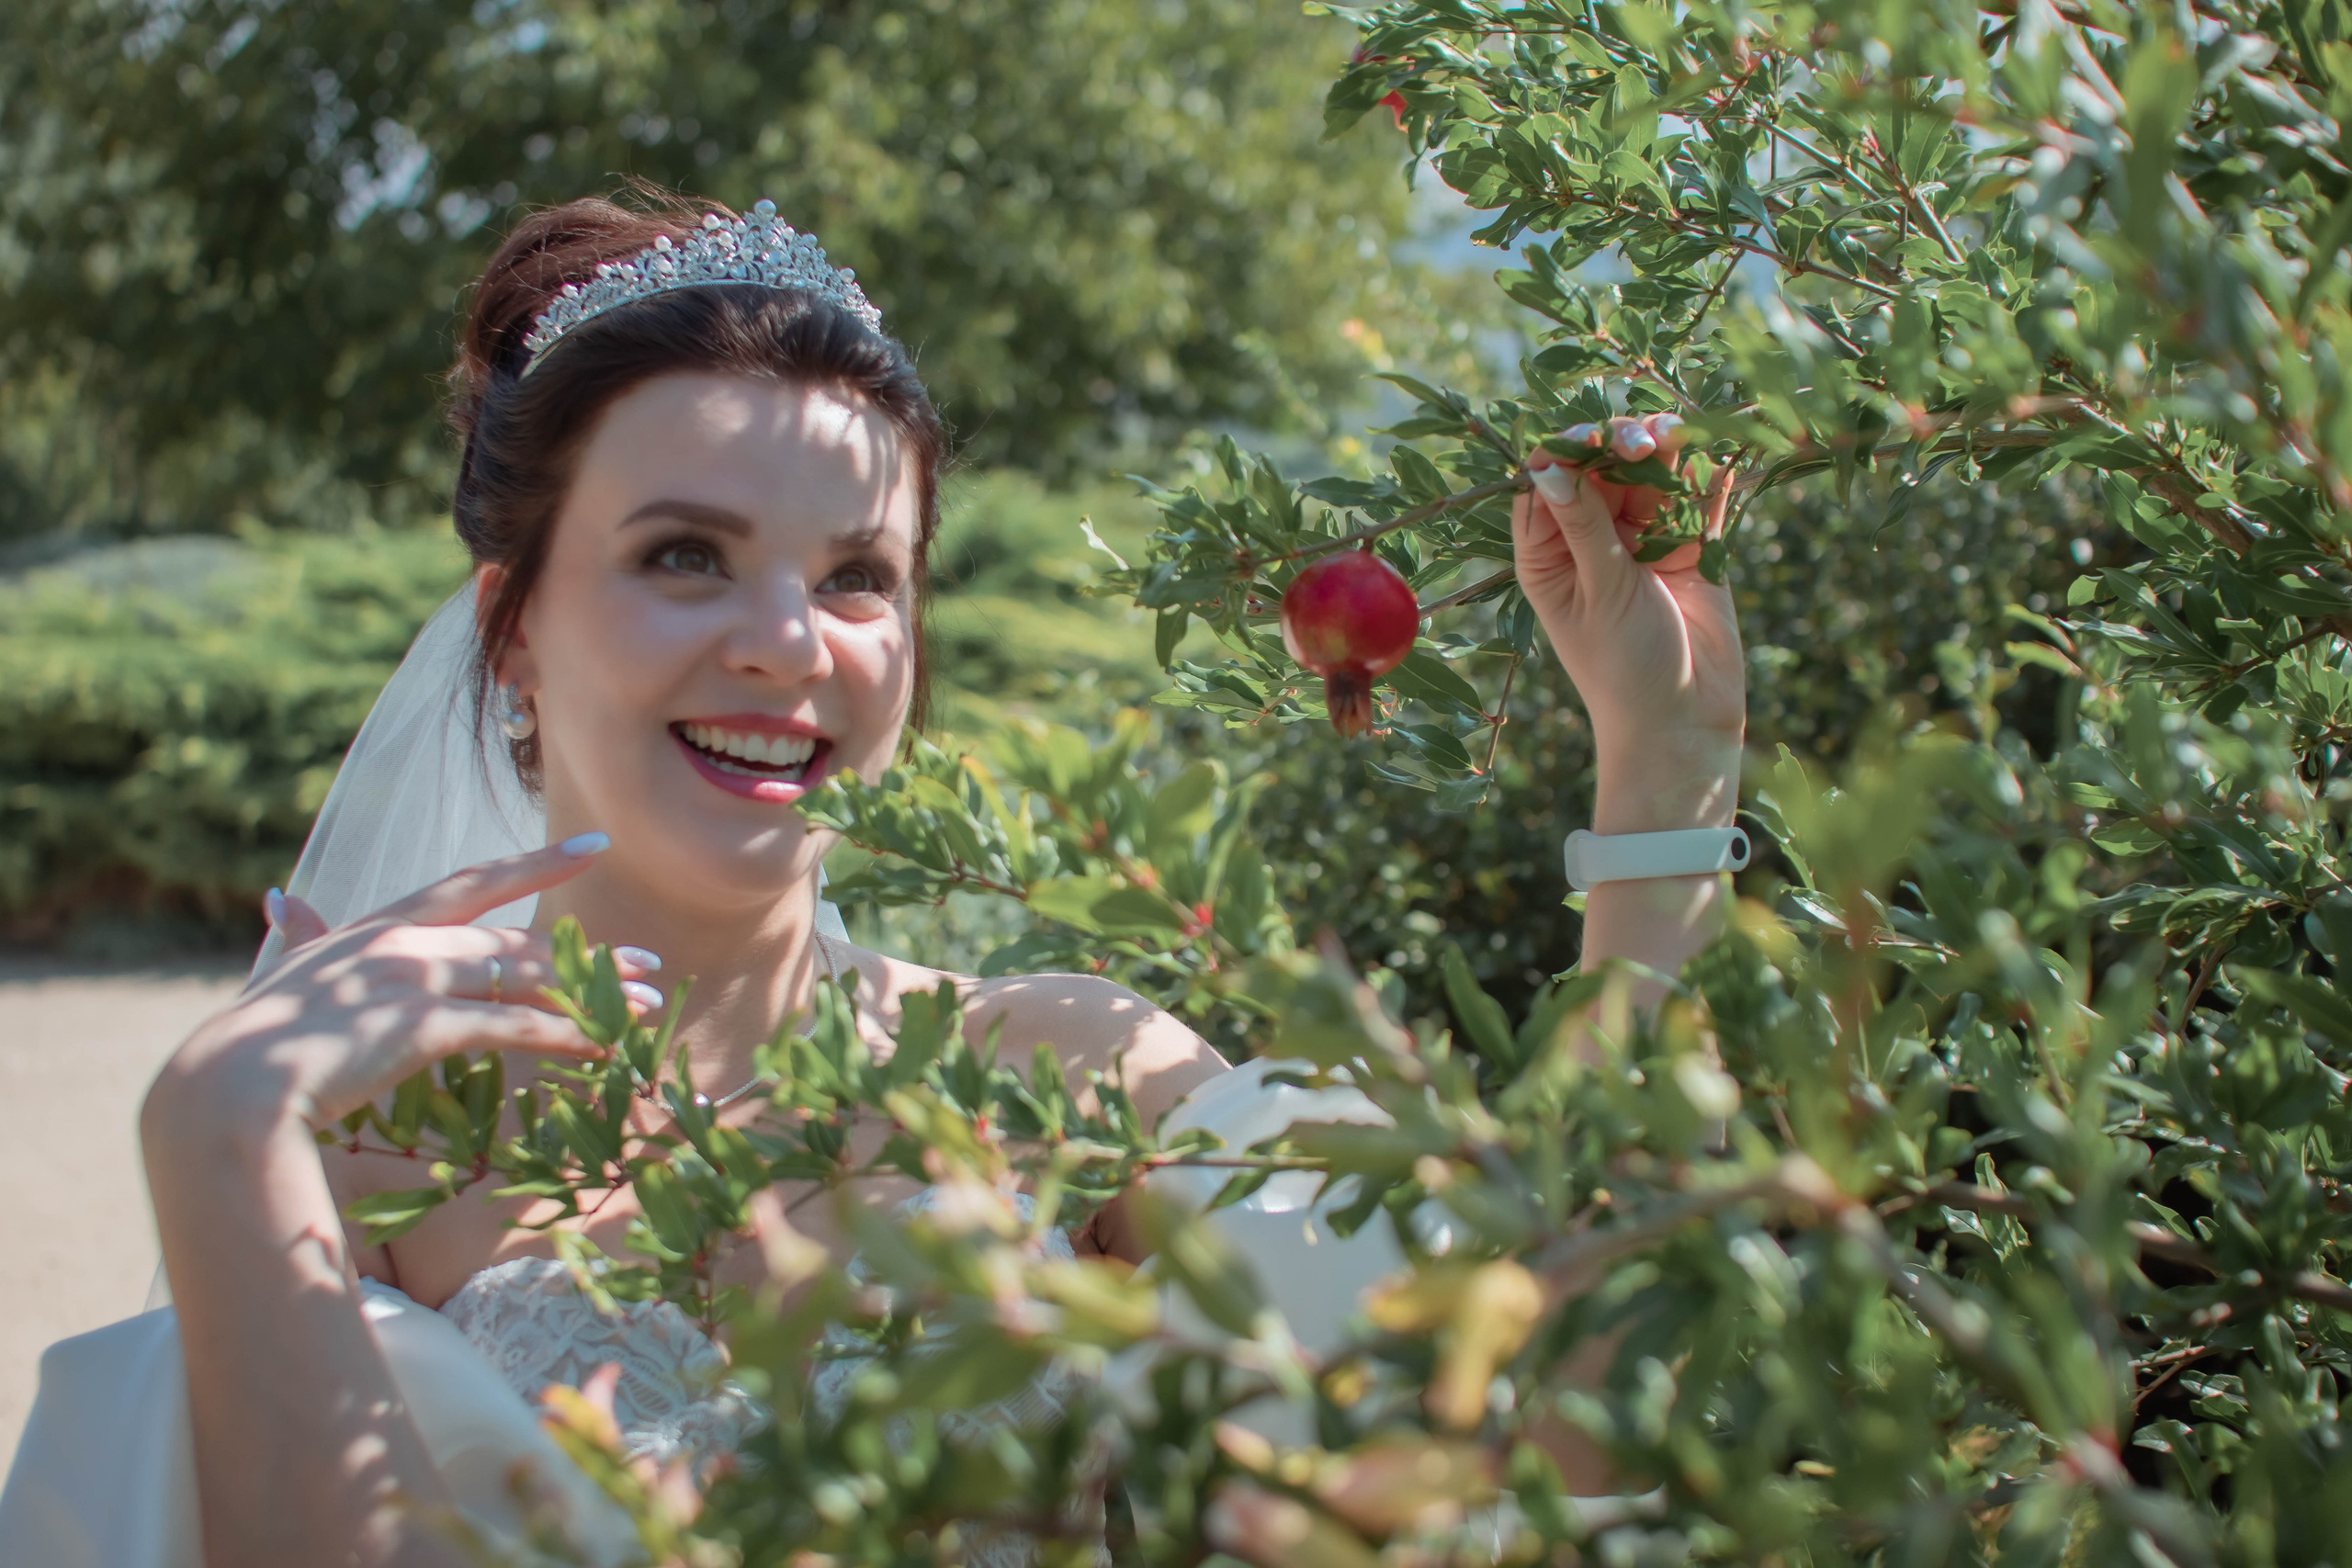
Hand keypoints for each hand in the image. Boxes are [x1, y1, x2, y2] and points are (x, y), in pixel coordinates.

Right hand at [148, 837, 660, 1145]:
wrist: (226, 1090)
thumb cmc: (249, 1044)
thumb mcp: (279, 978)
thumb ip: (296, 938)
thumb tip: (282, 896)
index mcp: (376, 928)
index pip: (471, 883)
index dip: (536, 862)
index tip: (595, 844)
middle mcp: (402, 942)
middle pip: (515, 939)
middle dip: (587, 955)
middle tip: (647, 964)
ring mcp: (412, 979)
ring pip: (526, 977)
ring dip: (594, 993)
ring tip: (648, 1007)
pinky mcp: (421, 1025)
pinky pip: (512, 1025)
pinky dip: (564, 1032)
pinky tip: (606, 1045)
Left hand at [1514, 414, 1744, 831]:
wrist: (1685, 725)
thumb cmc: (1625, 670)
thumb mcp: (1601, 591)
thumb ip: (1585, 524)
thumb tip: (1550, 464)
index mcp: (1549, 555)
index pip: (1548, 486)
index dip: (1565, 453)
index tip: (1586, 436)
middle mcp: (1592, 541)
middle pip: (1603, 472)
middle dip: (1619, 446)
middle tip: (1641, 440)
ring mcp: (1644, 542)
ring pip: (1652, 478)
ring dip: (1664, 452)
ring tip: (1675, 435)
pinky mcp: (1693, 549)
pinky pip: (1699, 501)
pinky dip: (1707, 474)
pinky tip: (1715, 448)